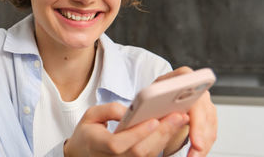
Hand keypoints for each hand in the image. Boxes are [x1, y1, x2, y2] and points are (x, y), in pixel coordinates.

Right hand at [64, 102, 189, 156]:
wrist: (84, 153)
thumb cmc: (88, 132)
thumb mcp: (90, 115)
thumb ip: (108, 110)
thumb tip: (130, 110)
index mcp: (98, 145)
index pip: (118, 144)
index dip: (136, 134)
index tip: (153, 120)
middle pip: (140, 152)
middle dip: (161, 133)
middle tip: (178, 115)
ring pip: (149, 155)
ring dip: (167, 137)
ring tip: (180, 119)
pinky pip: (151, 156)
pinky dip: (163, 142)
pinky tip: (172, 128)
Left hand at [155, 66, 217, 156]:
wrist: (159, 92)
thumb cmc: (153, 94)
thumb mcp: (148, 95)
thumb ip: (152, 102)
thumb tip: (156, 120)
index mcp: (184, 76)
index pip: (195, 99)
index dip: (197, 121)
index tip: (195, 140)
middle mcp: (198, 87)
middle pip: (205, 114)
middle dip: (201, 137)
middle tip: (195, 152)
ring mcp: (205, 101)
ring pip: (210, 126)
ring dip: (203, 145)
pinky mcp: (207, 115)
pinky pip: (210, 132)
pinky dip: (204, 145)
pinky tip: (196, 154)